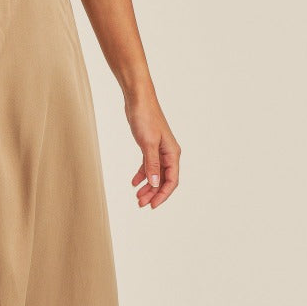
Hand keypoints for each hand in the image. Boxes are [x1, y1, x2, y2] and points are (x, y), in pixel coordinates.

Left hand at [124, 92, 179, 208]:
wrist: (138, 100)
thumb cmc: (145, 117)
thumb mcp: (147, 143)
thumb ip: (151, 164)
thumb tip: (154, 183)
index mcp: (172, 153)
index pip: (171, 180)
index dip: (163, 195)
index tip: (153, 205)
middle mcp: (168, 153)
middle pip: (163, 179)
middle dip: (153, 193)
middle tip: (141, 204)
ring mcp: (159, 150)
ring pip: (155, 174)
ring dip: (147, 186)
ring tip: (137, 197)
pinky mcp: (149, 146)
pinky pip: (148, 165)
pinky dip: (142, 174)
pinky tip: (134, 182)